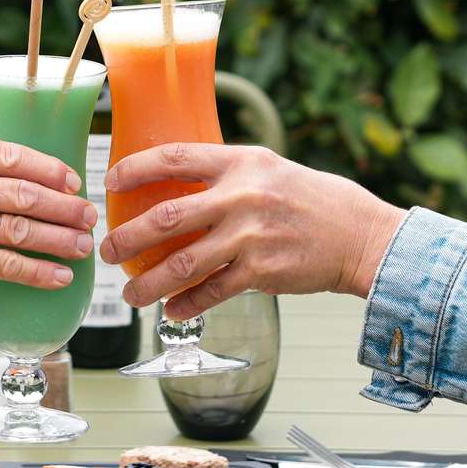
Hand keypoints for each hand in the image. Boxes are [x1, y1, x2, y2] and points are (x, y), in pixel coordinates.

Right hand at [0, 136, 97, 316]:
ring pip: (21, 229)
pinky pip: (7, 264)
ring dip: (59, 239)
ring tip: (82, 244)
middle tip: (88, 215)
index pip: (8, 155)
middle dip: (63, 206)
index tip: (73, 181)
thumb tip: (31, 177)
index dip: (48, 168)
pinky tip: (61, 276)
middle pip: (22, 193)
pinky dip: (39, 272)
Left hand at [99, 144, 406, 319]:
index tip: (110, 181)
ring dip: (148, 284)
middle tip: (106, 251)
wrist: (360, 235)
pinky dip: (186, 304)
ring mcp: (250, 236)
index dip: (135, 168)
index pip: (174, 157)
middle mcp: (242, 196)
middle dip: (126, 238)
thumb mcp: (269, 169)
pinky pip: (211, 292)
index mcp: (241, 162)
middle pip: (165, 217)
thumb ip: (226, 174)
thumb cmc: (313, 200)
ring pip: (181, 265)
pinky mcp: (261, 272)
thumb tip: (176, 184)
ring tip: (130, 295)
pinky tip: (172, 310)